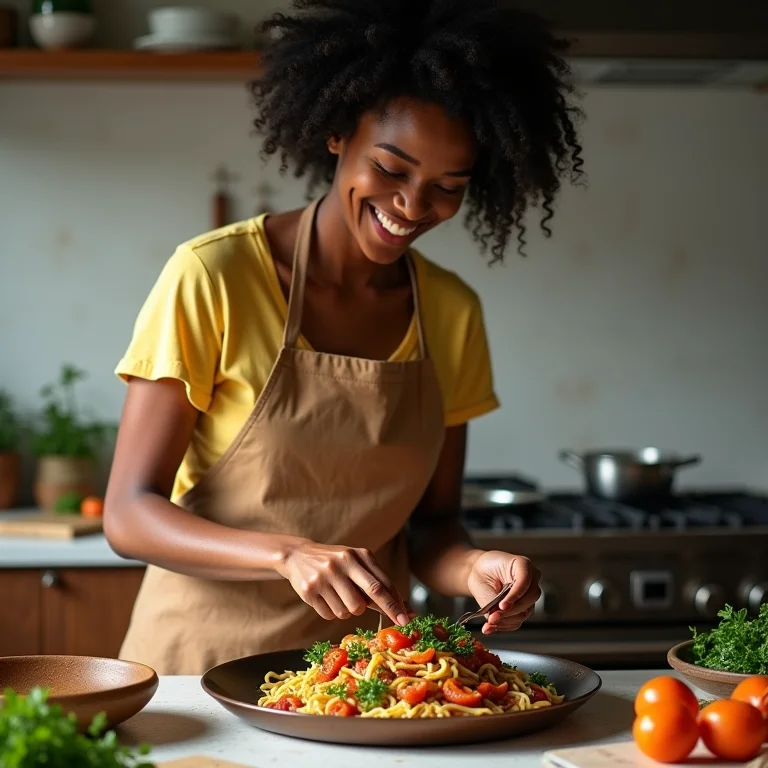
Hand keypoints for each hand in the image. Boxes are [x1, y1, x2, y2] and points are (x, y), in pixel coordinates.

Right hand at [277, 540, 410, 625]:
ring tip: (341, 597)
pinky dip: (332, 612)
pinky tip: (327, 598)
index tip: (407, 618)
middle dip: (388, 610)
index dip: (395, 603)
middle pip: (369, 595)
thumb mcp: (356, 564)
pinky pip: (330, 615)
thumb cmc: (337, 563)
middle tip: (397, 621)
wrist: (298, 555)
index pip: (381, 583)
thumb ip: (377, 583)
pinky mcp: (309, 590)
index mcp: (357, 555)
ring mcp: (324, 577)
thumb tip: (404, 608)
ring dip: (349, 610)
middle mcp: (341, 563)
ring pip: (349, 611)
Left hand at [466, 550, 540, 634]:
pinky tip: (491, 627)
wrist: (481, 574)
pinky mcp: (524, 608)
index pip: (525, 580)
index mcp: (522, 564)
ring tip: (489, 624)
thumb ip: (491, 598)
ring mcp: (529, 594)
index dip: (515, 595)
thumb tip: (495, 616)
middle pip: (529, 598)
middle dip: (510, 611)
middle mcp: (531, 579)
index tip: (502, 606)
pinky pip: (518, 620)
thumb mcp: (483, 580)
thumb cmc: (482, 571)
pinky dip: (504, 626)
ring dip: (506, 621)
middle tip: (493, 617)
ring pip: (525, 612)